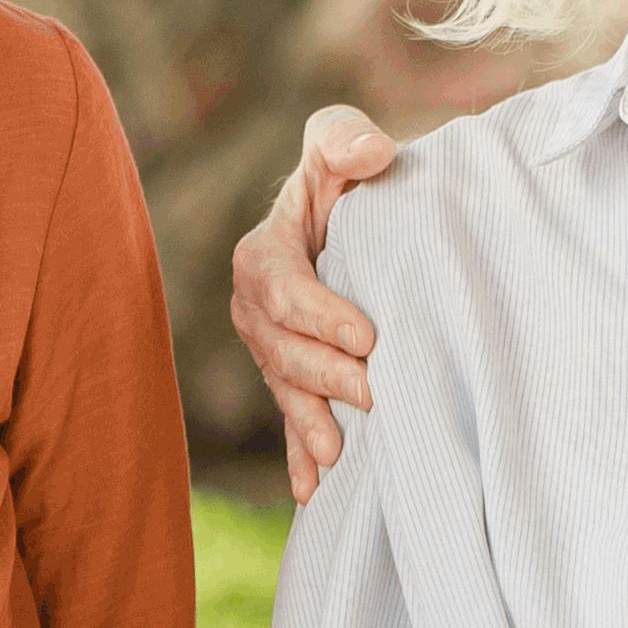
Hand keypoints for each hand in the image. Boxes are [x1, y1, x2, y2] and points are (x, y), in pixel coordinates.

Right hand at [230, 104, 404, 500]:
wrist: (350, 220)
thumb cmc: (345, 175)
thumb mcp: (340, 145)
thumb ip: (345, 138)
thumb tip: (370, 154)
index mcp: (263, 254)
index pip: (283, 290)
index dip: (321, 316)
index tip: (368, 336)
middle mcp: (255, 306)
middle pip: (282, 348)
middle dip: (323, 374)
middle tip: (372, 393)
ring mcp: (269, 348)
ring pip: (285, 387)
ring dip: (307, 422)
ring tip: (337, 451)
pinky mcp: (289, 376)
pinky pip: (287, 419)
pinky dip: (297, 455)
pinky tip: (311, 490)